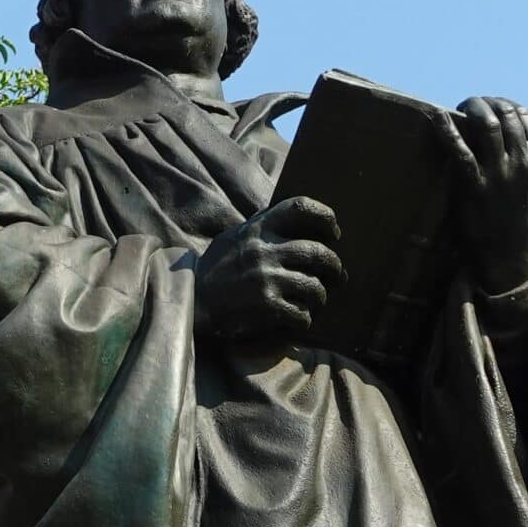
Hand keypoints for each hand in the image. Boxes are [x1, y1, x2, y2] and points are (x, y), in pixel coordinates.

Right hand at [195, 197, 346, 340]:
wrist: (190, 298)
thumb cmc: (216, 268)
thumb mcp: (235, 238)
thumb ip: (264, 230)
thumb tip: (305, 233)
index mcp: (257, 228)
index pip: (300, 207)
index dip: (325, 217)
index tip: (333, 232)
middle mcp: (263, 250)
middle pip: (318, 252)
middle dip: (334, 266)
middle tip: (337, 275)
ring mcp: (266, 278)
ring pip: (315, 286)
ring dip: (320, 296)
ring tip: (316, 300)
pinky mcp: (266, 305)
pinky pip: (302, 313)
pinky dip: (304, 318)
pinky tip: (298, 318)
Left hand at [438, 98, 527, 293]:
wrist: (512, 249)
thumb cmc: (527, 206)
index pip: (524, 114)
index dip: (505, 104)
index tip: (491, 106)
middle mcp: (523, 161)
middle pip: (506, 115)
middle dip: (487, 102)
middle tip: (472, 104)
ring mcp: (500, 173)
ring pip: (487, 125)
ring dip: (473, 108)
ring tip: (461, 107)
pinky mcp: (476, 186)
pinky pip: (460, 151)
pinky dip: (447, 130)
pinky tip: (437, 115)